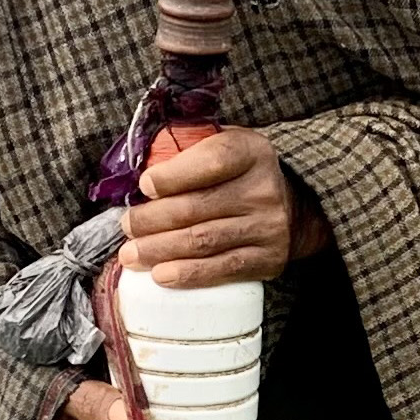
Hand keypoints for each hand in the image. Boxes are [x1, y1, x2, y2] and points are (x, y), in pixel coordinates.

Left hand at [123, 127, 309, 287]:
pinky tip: (162, 275)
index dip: (174, 176)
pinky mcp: (268, 259)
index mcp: (250, 152)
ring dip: (160, 250)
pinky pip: (223, 269)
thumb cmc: (240, 174)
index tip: (144, 186)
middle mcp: (264, 189)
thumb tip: (140, 173)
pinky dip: (189, 274)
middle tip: (127, 226)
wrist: (292, 206)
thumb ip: (189, 149)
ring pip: (204, 241)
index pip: (212, 161)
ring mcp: (268, 227)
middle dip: (153, 219)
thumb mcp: (224, 145)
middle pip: (198, 207)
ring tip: (132, 254)